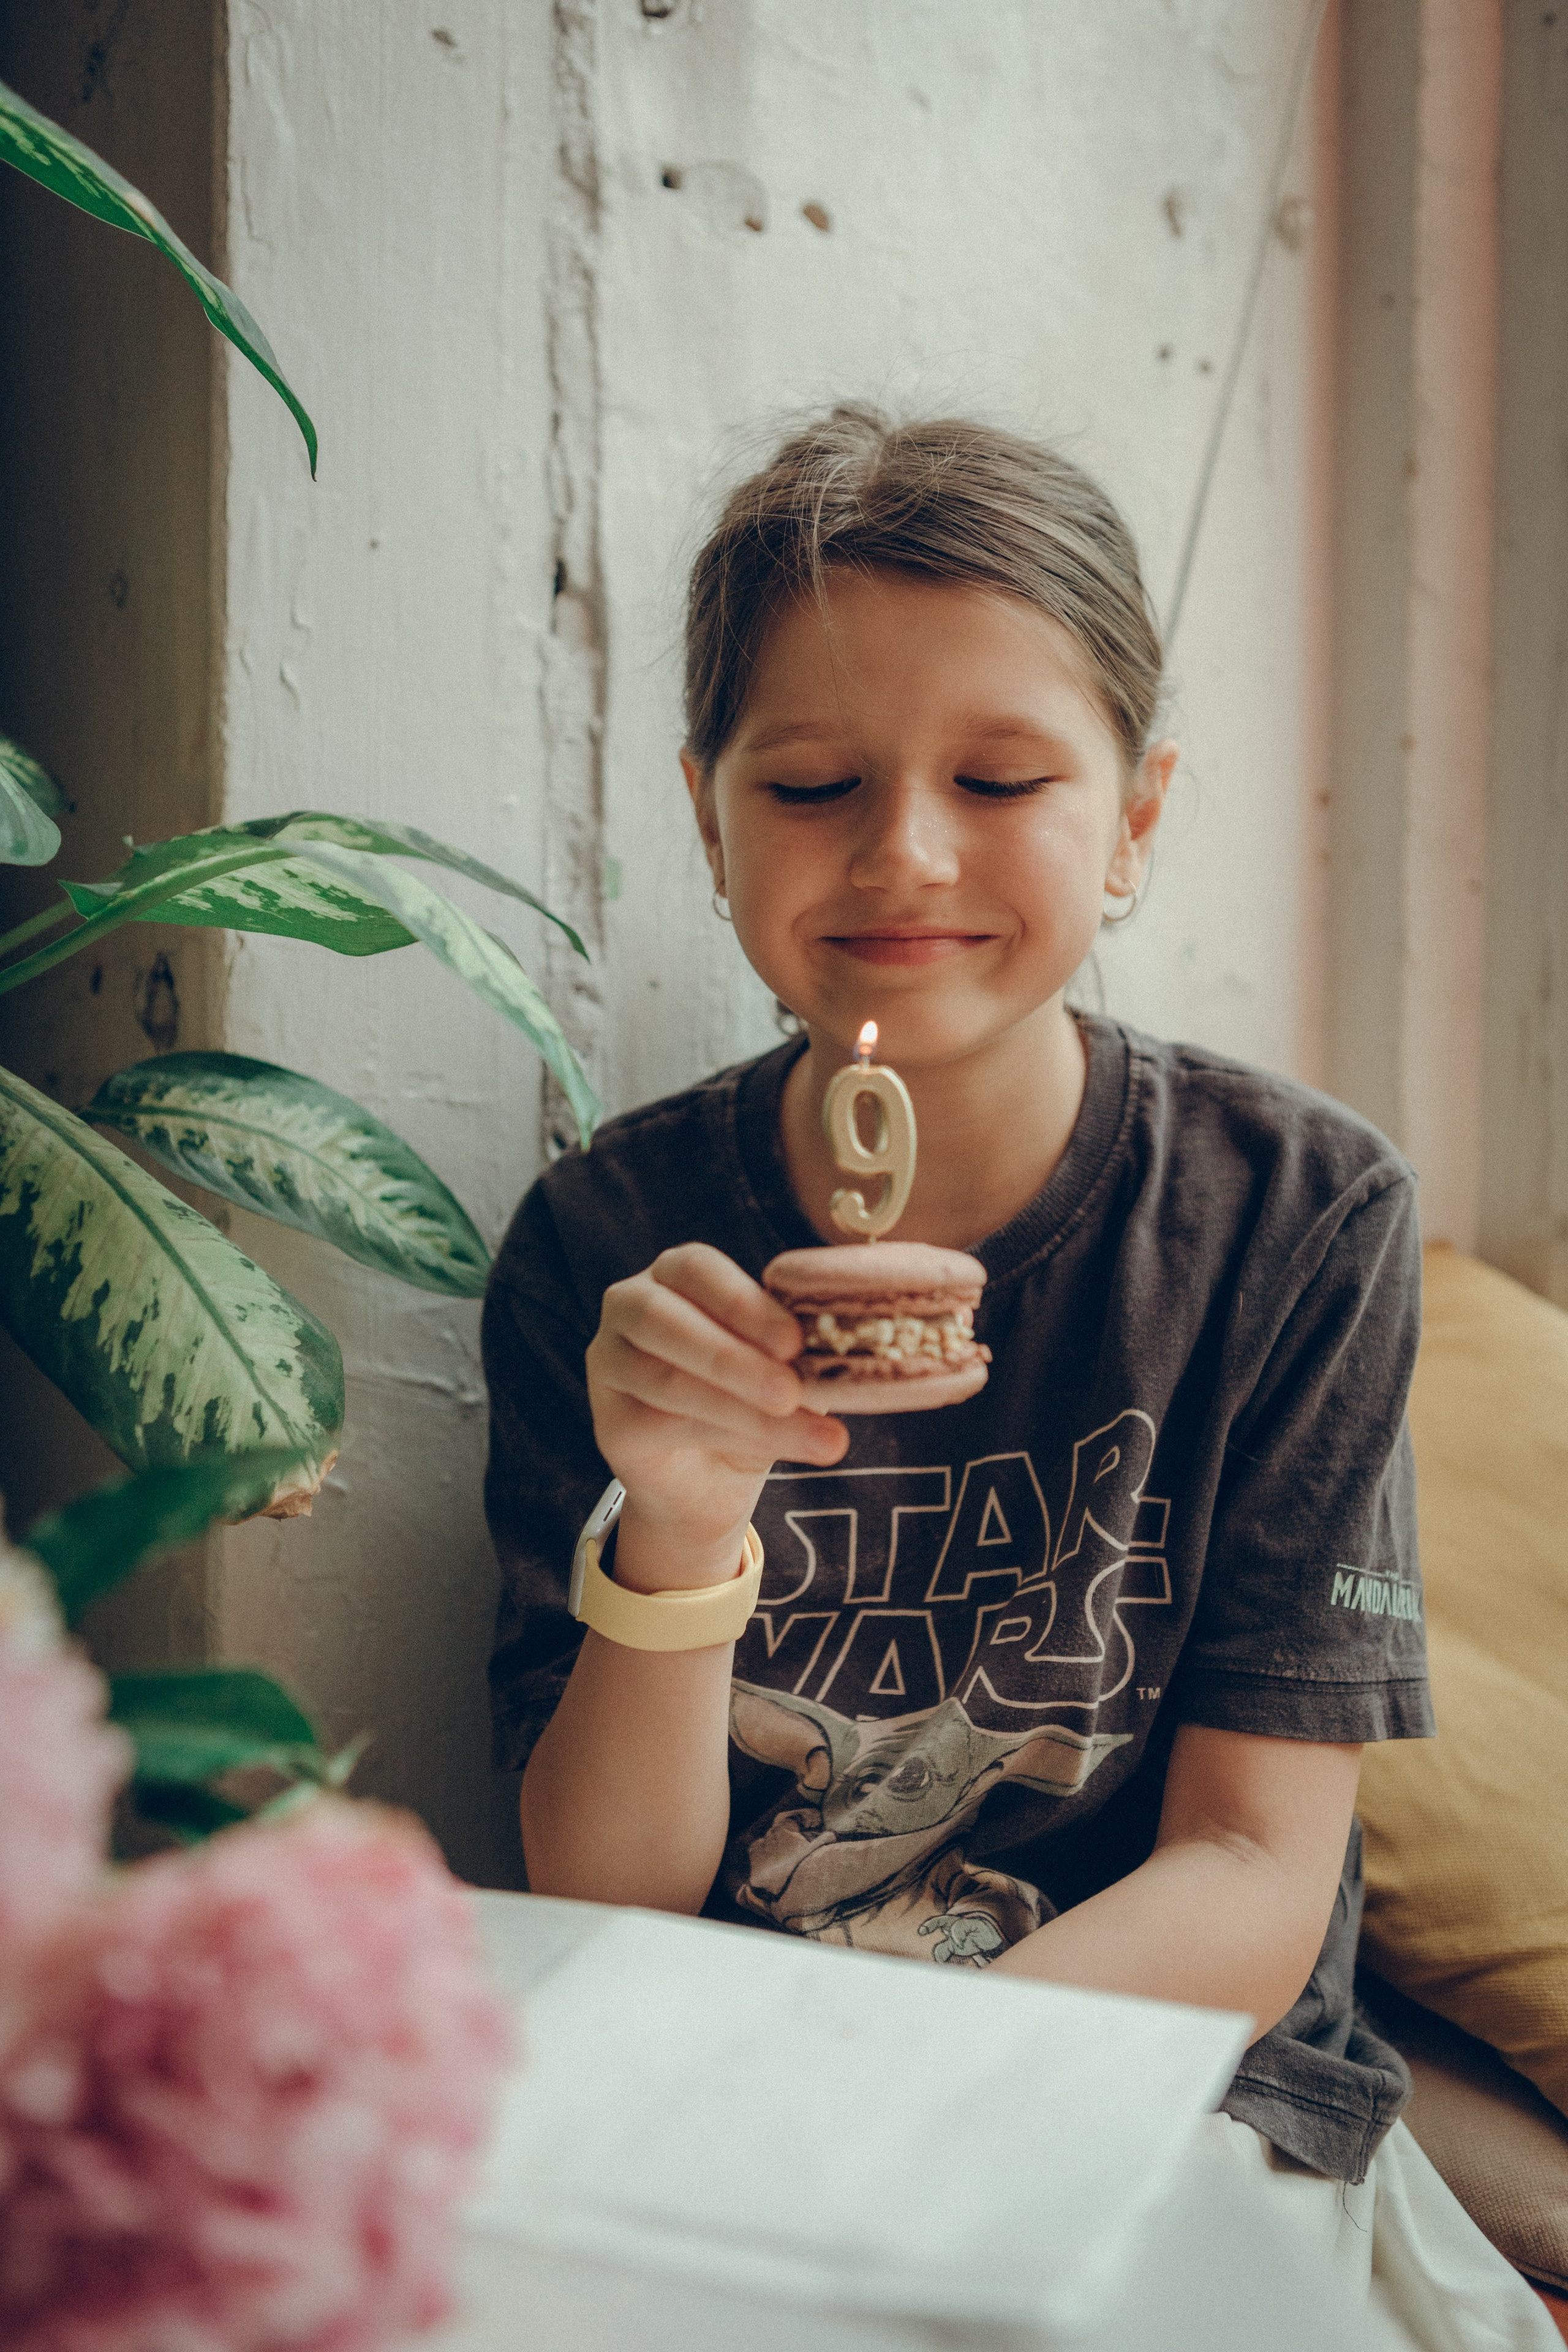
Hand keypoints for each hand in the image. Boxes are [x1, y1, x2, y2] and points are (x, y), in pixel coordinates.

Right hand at [585, 1244, 848, 1589]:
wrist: (712, 1481)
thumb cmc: (752, 1402)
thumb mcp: (782, 1367)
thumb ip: (798, 1353)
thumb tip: (847, 1354)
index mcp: (675, 1275)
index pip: (696, 1268)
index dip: (744, 1302)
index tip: (795, 1341)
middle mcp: (630, 1307)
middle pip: (665, 1319)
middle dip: (733, 1358)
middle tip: (792, 1392)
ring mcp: (609, 1363)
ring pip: (668, 1380)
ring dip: (740, 1408)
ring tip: (805, 1431)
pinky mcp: (609, 1422)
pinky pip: (660, 1424)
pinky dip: (723, 1437)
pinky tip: (769, 1453)